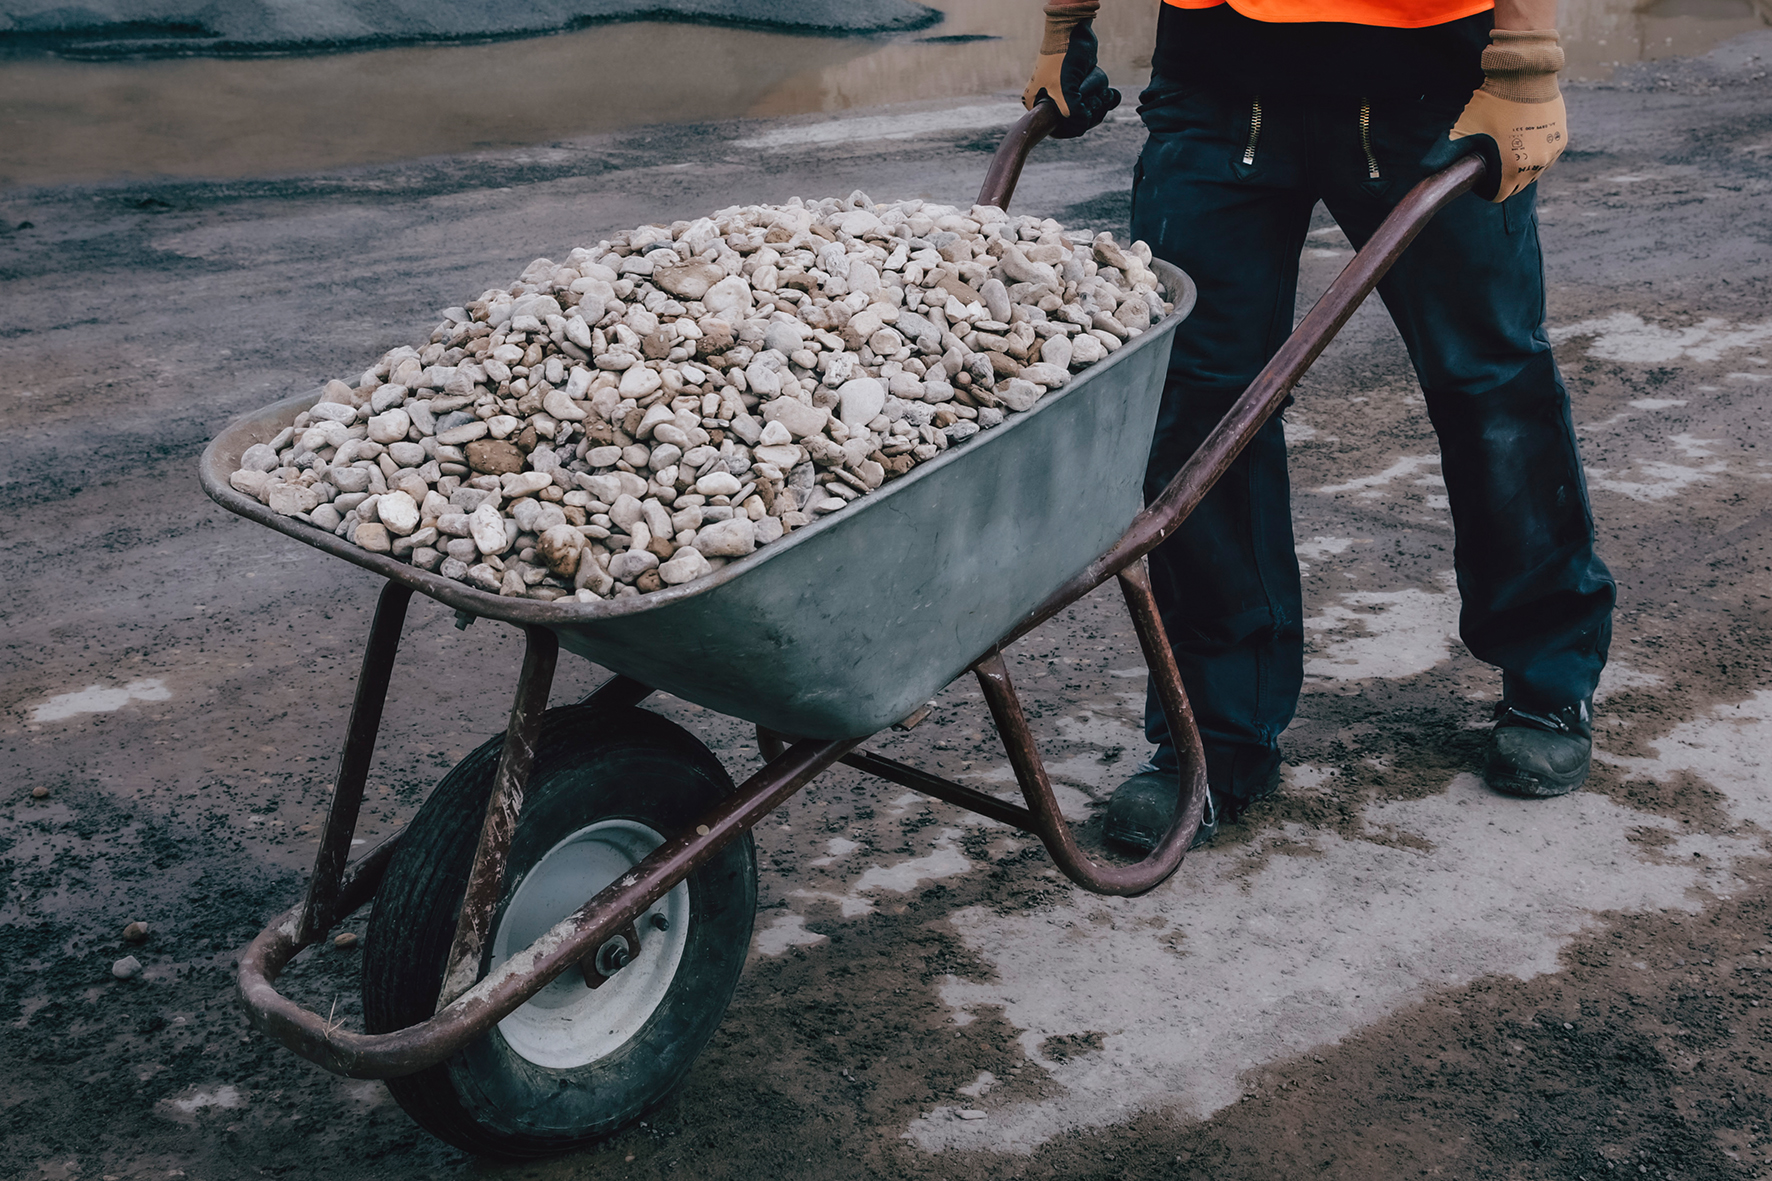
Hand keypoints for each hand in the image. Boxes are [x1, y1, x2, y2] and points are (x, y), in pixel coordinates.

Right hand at [1022, 2, 1120, 139]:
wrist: (1072, 29)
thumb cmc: (1063, 57)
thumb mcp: (1065, 89)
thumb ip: (1073, 112)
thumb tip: (1084, 123)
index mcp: (1037, 104)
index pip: (1060, 128)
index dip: (1076, 122)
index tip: (1082, 107)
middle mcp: (1050, 101)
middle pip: (1077, 121)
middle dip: (1089, 106)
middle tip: (1087, 90)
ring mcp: (1066, 94)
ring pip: (1089, 109)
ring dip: (1097, 96)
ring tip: (1092, 81)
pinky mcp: (1080, 86)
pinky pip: (1095, 99)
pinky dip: (1104, 93)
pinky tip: (1107, 90)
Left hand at [1422, 29, 1566, 201]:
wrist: (1523, 73)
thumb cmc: (1491, 103)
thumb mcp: (1462, 129)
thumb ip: (1444, 154)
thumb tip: (1426, 171)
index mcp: (1513, 169)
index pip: (1499, 196)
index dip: (1486, 188)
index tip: (1481, 173)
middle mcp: (1537, 164)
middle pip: (1517, 186)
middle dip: (1503, 177)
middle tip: (1492, 157)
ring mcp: (1552, 151)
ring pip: (1533, 171)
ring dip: (1521, 166)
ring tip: (1507, 146)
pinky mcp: (1561, 137)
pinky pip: (1546, 155)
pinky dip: (1535, 152)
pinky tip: (1523, 137)